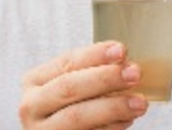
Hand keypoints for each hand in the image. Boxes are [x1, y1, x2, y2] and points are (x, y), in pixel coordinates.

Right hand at [18, 41, 148, 128]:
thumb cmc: (70, 105)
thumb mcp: (72, 84)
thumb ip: (93, 72)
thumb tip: (126, 62)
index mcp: (34, 81)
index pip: (66, 62)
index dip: (95, 54)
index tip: (122, 50)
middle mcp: (32, 106)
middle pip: (69, 88)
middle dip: (105, 78)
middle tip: (135, 73)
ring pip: (77, 116)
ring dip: (113, 107)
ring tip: (140, 102)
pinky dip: (110, 127)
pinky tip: (127, 120)